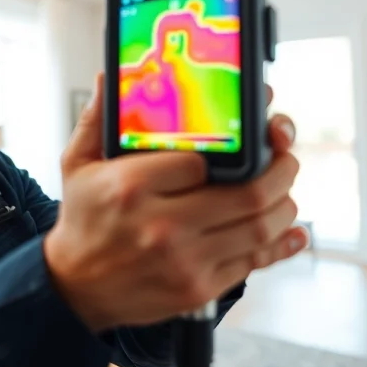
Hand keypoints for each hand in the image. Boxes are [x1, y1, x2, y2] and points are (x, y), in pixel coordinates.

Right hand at [44, 73, 306, 332]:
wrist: (75, 289)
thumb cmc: (82, 222)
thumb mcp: (78, 165)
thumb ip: (97, 121)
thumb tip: (107, 78)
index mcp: (132, 187)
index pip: (203, 158)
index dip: (227, 146)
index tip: (235, 140)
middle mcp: (162, 226)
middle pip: (249, 192)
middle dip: (281, 170)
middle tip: (285, 158)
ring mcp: (184, 261)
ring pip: (260, 227)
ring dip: (284, 204)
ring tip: (285, 190)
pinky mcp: (199, 289)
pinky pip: (253, 262)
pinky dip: (280, 245)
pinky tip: (290, 230)